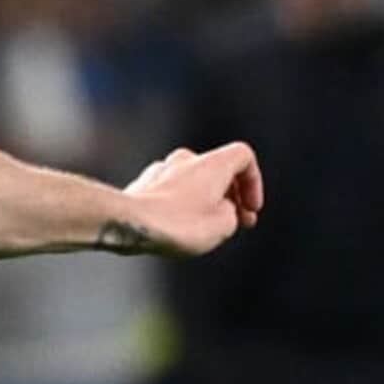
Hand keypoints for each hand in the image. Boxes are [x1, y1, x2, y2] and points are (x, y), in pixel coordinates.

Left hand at [120, 142, 264, 255]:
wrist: (130, 223)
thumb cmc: (178, 223)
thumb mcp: (225, 225)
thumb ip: (231, 213)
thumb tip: (218, 210)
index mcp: (212, 163)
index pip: (243, 156)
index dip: (254, 183)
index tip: (251, 208)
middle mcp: (186, 159)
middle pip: (217, 170)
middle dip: (231, 196)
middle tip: (238, 222)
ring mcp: (161, 170)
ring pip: (192, 181)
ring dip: (204, 200)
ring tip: (207, 227)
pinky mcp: (142, 184)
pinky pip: (169, 190)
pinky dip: (180, 204)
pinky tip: (178, 226)